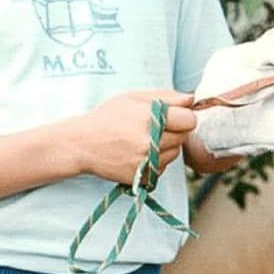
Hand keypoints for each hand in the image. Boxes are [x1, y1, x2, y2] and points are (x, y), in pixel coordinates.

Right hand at [76, 90, 195, 184]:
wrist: (82, 144)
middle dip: (175, 130)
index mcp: (150, 118)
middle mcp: (150, 142)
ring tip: (145, 139)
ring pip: (175, 154)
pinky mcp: (141, 177)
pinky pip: (162, 168)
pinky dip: (156, 161)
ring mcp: (146, 162)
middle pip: (183, 137)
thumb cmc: (108, 116)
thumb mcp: (134, 97)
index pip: (189, 120)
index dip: (183, 116)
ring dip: (167, 146)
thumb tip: (191, 99)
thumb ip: (166, 96)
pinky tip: (139, 152)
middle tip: (154, 126)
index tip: (174, 115)